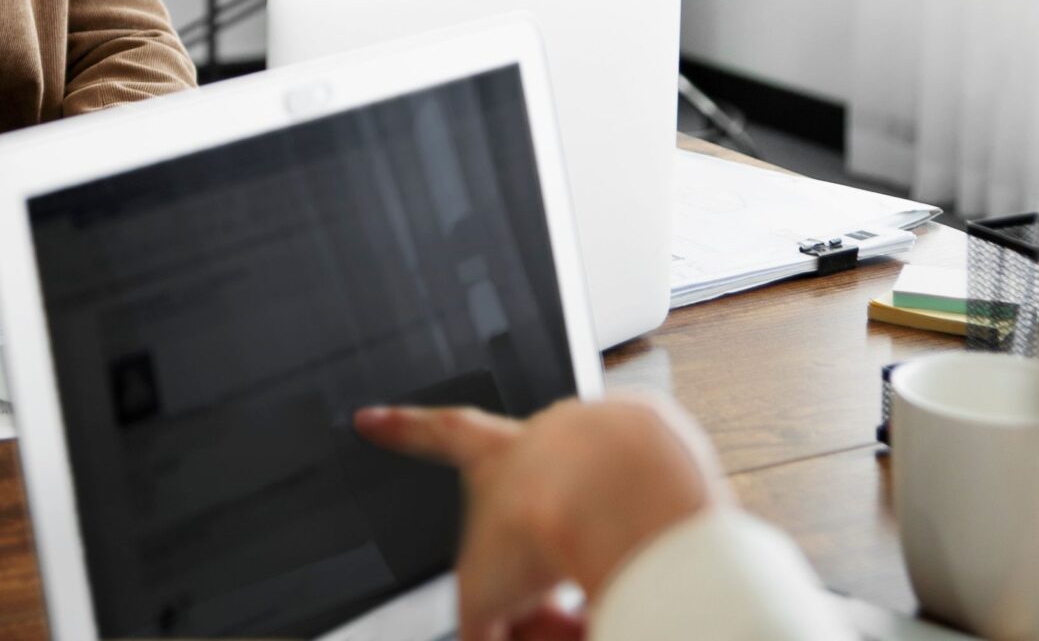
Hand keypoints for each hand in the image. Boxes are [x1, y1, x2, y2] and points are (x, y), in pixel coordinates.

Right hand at [355, 395, 723, 640]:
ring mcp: (611, 443)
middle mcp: (554, 439)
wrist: (614, 495)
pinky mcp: (666, 462)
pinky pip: (649, 531)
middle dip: (546, 573)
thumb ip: (485, 622)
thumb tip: (489, 636)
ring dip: (596, 579)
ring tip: (590, 610)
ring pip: (599, 532)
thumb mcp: (485, 594)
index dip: (402, 430)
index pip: (440, 434)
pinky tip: (631, 589)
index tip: (372, 418)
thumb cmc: (547, 522)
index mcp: (497, 455)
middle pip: (539, 518)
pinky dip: (641, 567)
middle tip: (563, 616)